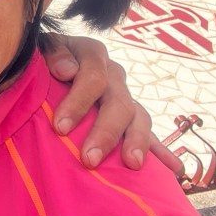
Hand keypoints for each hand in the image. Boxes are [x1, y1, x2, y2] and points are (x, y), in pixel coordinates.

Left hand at [42, 34, 182, 174]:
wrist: (49, 62)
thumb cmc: (42, 59)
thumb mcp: (43, 48)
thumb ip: (53, 54)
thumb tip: (66, 70)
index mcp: (92, 55)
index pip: (93, 76)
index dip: (78, 101)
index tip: (60, 127)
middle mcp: (113, 75)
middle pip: (119, 102)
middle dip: (105, 132)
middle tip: (89, 159)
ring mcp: (124, 97)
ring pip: (139, 117)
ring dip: (137, 142)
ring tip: (132, 164)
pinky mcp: (129, 118)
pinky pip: (150, 134)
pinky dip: (161, 151)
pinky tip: (174, 167)